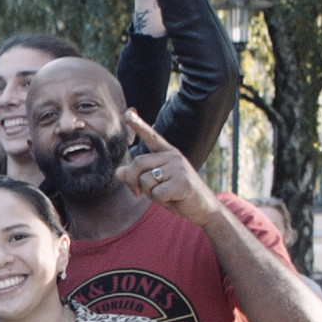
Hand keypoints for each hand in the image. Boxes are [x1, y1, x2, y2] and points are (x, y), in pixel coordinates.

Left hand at [118, 110, 220, 225]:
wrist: (203, 207)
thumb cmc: (176, 195)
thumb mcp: (155, 184)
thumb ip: (138, 176)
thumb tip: (118, 172)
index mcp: (167, 153)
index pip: (151, 137)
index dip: (138, 125)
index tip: (127, 113)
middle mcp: (173, 156)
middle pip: (138, 163)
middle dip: (132, 181)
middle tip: (137, 192)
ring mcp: (179, 168)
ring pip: (145, 180)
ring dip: (149, 193)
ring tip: (165, 194)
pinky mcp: (182, 182)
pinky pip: (156, 193)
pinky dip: (160, 201)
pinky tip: (173, 199)